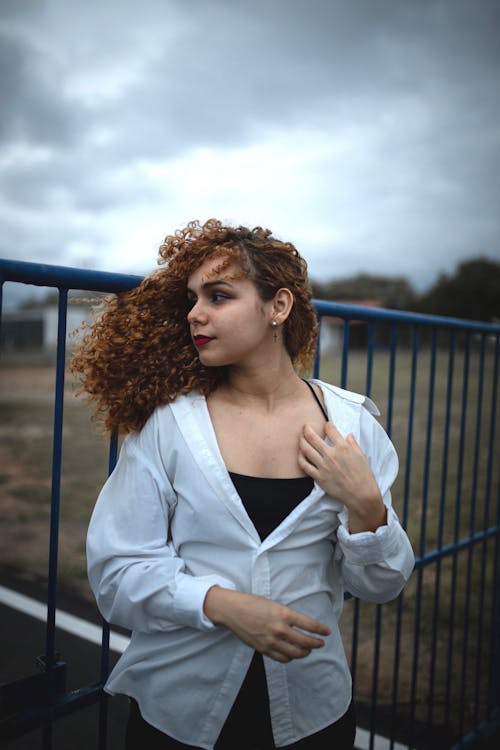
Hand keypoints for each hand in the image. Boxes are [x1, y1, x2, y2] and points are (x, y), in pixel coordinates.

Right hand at [203, 588, 329, 662]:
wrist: (232, 610)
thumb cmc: (253, 603)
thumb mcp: (274, 604)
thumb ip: (287, 616)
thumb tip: (301, 625)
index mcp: (284, 613)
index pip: (309, 625)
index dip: (321, 630)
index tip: (327, 632)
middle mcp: (279, 628)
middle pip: (305, 642)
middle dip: (316, 644)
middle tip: (320, 643)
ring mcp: (271, 641)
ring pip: (295, 653)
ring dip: (305, 652)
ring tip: (307, 649)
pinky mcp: (263, 649)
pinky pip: (282, 658)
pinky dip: (290, 657)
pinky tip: (292, 653)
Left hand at [298, 421, 386, 532]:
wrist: (361, 494)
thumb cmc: (363, 475)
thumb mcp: (361, 456)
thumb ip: (353, 444)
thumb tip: (348, 435)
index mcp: (343, 447)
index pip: (330, 429)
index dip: (327, 425)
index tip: (326, 426)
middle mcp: (331, 455)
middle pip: (312, 437)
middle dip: (307, 429)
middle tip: (306, 426)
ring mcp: (323, 466)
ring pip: (306, 449)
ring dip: (301, 440)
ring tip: (301, 437)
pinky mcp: (318, 477)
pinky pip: (304, 465)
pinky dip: (300, 457)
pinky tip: (301, 454)